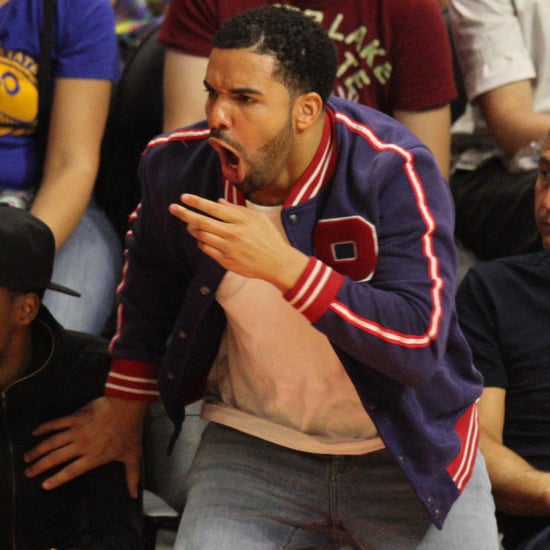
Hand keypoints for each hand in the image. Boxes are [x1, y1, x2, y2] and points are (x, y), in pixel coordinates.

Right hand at [23, 396, 147, 497]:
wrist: (127, 406)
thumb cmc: (130, 430)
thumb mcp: (133, 455)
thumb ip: (131, 476)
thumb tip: (133, 494)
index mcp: (94, 457)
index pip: (71, 472)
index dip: (56, 479)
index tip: (44, 485)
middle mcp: (82, 446)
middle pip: (56, 458)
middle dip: (40, 466)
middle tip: (28, 472)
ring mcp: (77, 430)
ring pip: (52, 442)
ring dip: (38, 450)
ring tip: (27, 457)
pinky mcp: (76, 417)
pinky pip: (56, 423)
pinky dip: (44, 428)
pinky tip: (35, 432)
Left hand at [169, 194, 308, 290]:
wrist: (276, 262)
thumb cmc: (268, 237)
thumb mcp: (257, 218)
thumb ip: (236, 210)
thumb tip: (217, 202)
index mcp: (240, 220)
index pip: (213, 208)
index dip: (196, 202)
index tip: (184, 197)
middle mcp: (232, 233)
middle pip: (202, 222)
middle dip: (185, 214)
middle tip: (173, 208)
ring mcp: (227, 248)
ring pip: (201, 236)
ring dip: (192, 228)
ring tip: (189, 224)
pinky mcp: (225, 261)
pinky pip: (206, 249)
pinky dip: (201, 242)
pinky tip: (203, 239)